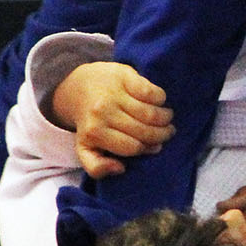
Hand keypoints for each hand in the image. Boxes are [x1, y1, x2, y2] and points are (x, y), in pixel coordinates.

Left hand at [49, 62, 173, 178]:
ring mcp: (114, 93)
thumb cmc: (89, 121)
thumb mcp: (84, 148)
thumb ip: (96, 167)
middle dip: (161, 134)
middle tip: (168, 133)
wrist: (77, 85)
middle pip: (143, 130)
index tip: (156, 146)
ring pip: (149, 113)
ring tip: (167, 119)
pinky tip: (159, 103)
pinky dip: (160, 99)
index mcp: (95, 132)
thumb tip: (120, 169)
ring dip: (164, 118)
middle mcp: (103, 112)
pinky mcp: (123, 76)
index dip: (148, 148)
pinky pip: (150, 92)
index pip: (132, 147)